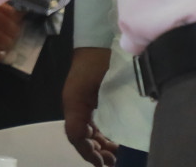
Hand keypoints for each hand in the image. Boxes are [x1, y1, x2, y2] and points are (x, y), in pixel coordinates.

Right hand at [63, 46, 119, 166]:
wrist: (98, 40)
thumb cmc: (102, 61)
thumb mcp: (108, 86)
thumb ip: (113, 110)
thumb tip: (120, 136)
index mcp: (74, 102)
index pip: (76, 135)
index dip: (88, 152)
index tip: (103, 163)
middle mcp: (74, 105)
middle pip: (80, 136)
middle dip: (95, 152)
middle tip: (113, 162)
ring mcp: (80, 102)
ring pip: (86, 131)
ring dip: (99, 145)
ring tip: (114, 155)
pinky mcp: (88, 99)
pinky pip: (91, 122)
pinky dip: (100, 135)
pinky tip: (112, 140)